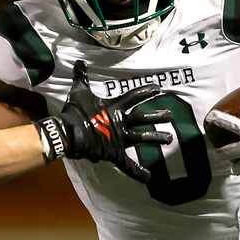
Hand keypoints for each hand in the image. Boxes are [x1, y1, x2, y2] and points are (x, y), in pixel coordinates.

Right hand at [35, 60, 172, 182]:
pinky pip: (128, 165)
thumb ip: (81, 76)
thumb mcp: (79, 91)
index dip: (147, 91)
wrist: (68, 132)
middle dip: (158, 116)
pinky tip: (149, 178)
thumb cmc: (74, 112)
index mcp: (114, 107)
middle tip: (170, 116)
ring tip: (170, 139)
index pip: (134, 96)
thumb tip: (79, 62)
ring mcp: (120, 139)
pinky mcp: (114, 153)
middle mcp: (121, 122)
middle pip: (143, 118)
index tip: (159, 88)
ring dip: (157, 138)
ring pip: (142, 138)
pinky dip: (138, 172)